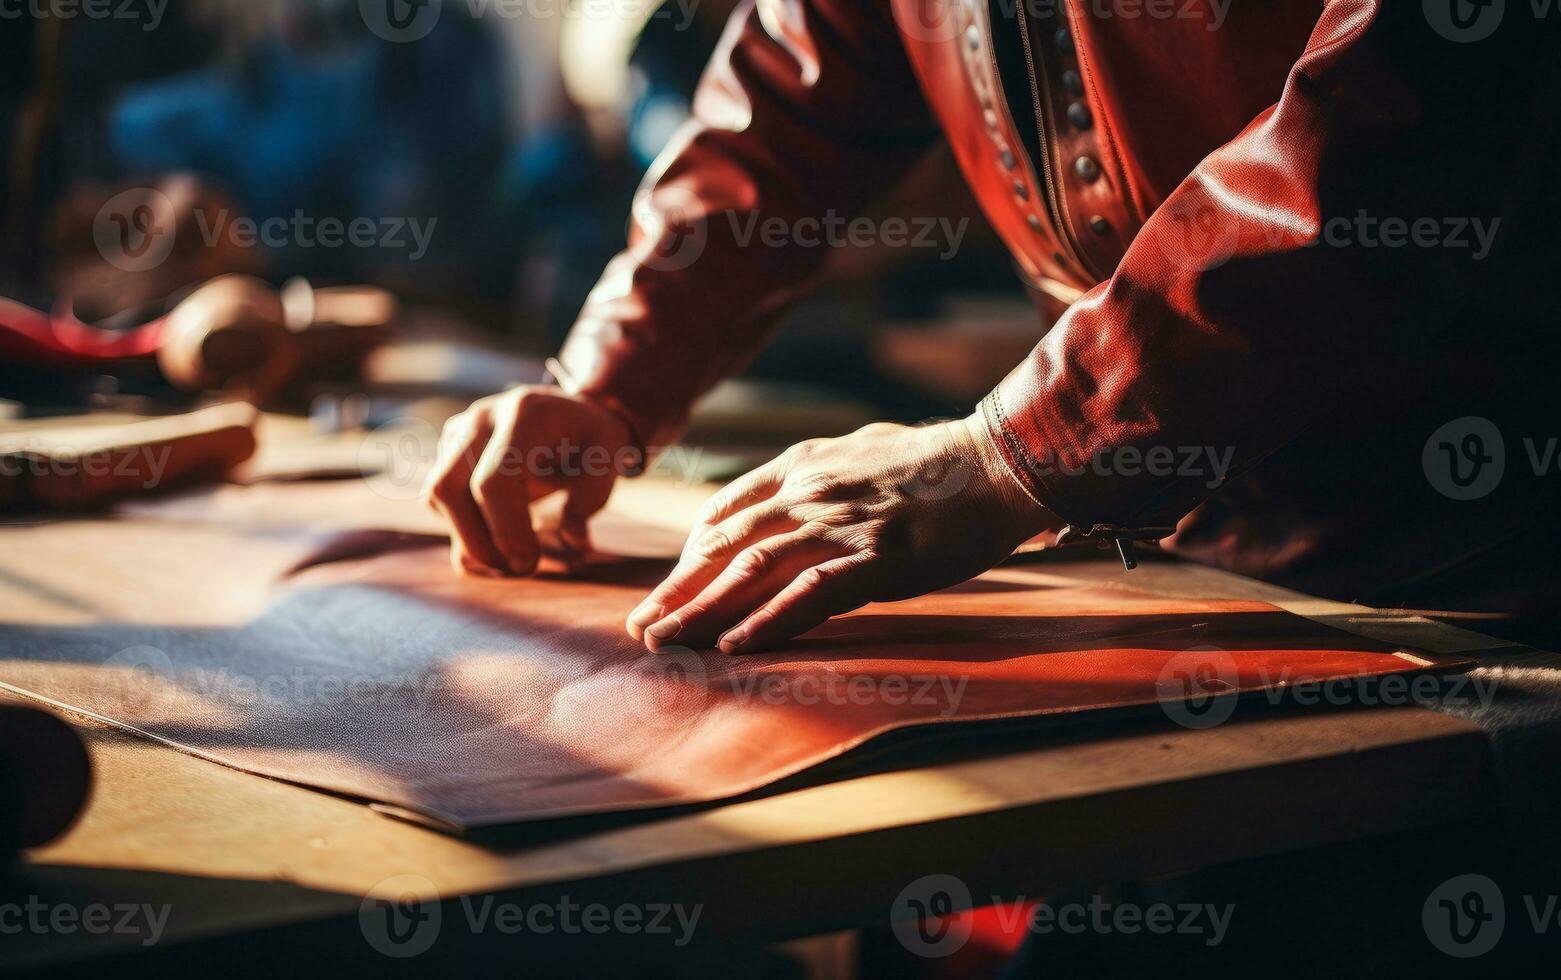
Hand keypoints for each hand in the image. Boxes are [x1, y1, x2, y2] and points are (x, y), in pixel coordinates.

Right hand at [424, 386, 634, 575]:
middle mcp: (482, 419)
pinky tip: (496, 546)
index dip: (504, 529)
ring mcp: (457, 432)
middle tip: (518, 569)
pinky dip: (462, 532)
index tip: (527, 563)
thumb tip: (573, 539)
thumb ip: (591, 498)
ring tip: (511, 561)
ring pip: (438, 497)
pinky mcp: (447, 452)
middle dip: (478, 543)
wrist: (567, 412)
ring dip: (469, 541)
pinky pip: (438, 501)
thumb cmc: (589, 439)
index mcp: (526, 414)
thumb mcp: (610, 458)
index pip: (494, 480)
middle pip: (450, 489)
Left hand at [625, 416, 1054, 652]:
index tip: (669, 588)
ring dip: (702, 612)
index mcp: (803, 465)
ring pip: (753, 573)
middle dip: (678, 590)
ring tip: (664, 642)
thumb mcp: (860, 448)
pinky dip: (768, 621)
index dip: (690, 557)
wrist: (998, 462)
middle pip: (725, 547)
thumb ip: (815, 472)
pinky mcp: (876, 560)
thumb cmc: (936, 461)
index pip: (726, 514)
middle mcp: (810, 493)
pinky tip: (735, 645)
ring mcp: (841, 526)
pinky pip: (810, 594)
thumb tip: (784, 495)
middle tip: (640, 626)